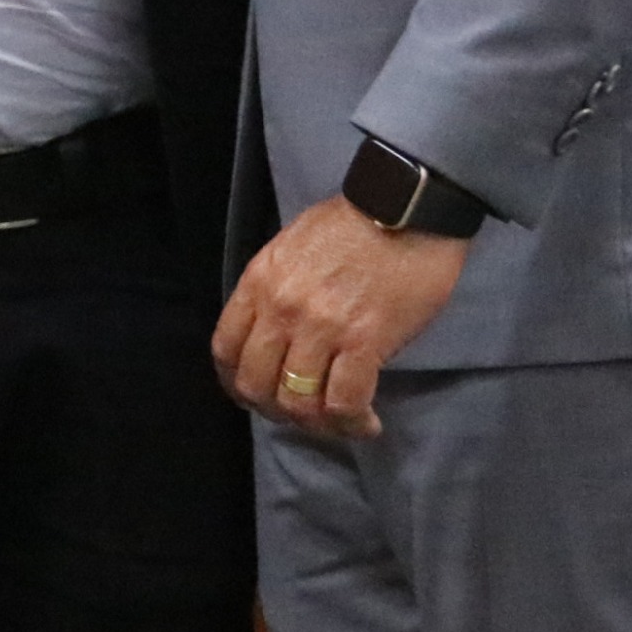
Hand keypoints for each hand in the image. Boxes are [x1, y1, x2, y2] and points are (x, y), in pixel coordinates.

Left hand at [212, 195, 469, 439]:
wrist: (406, 206)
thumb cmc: (353, 223)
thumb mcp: (291, 248)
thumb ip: (275, 290)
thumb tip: (276, 334)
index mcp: (258, 283)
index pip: (225, 349)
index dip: (235, 383)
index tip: (256, 397)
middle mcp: (281, 309)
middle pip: (255, 385)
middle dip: (275, 411)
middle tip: (302, 415)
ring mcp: (320, 327)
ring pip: (298, 402)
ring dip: (318, 425)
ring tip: (339, 423)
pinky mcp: (364, 341)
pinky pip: (345, 401)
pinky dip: (353, 423)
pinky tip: (367, 423)